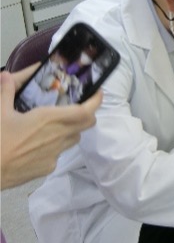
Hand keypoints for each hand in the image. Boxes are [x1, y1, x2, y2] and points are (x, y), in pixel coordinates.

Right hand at [1, 66, 101, 189]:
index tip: (97, 92)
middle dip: (86, 113)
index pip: (86, 111)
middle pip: (87, 123)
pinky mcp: (49, 167)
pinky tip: (37, 144)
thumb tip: (6, 75)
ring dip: (71, 129)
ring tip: (54, 124)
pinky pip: (59, 153)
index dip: (96, 101)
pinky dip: (55, 145)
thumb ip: (6, 91)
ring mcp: (56, 153)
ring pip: (74, 138)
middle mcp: (59, 135)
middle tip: (77, 106)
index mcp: (50, 119)